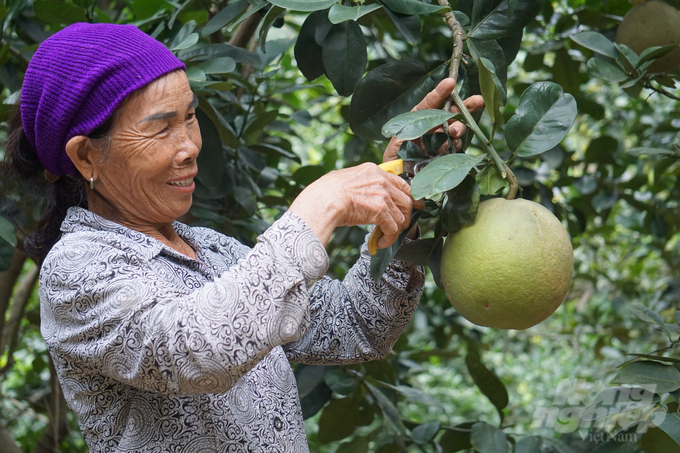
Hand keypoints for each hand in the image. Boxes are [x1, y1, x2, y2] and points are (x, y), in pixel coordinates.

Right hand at [289, 163, 419, 247]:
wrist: (323, 200)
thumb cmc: (326, 192)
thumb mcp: (347, 178)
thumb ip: (362, 183)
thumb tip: (365, 194)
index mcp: (374, 170)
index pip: (401, 183)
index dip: (409, 196)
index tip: (413, 205)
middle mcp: (382, 180)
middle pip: (406, 200)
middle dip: (405, 215)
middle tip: (400, 226)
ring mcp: (383, 195)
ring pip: (401, 216)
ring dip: (396, 229)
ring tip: (387, 236)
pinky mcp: (381, 211)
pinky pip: (393, 228)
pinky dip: (389, 238)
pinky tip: (381, 243)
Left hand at [383, 78, 484, 161]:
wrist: (398, 179)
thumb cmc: (396, 156)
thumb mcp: (400, 136)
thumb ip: (413, 122)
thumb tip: (425, 116)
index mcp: (419, 119)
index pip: (431, 102)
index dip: (441, 92)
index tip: (451, 82)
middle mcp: (432, 127)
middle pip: (452, 113)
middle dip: (465, 106)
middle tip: (476, 101)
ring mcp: (441, 141)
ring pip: (456, 129)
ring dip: (459, 127)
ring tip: (455, 131)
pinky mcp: (446, 155)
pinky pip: (455, 147)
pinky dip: (455, 144)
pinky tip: (452, 145)